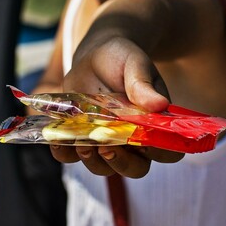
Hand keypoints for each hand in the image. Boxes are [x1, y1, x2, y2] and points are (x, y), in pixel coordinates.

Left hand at [49, 36, 183, 176]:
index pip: (169, 150)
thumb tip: (160, 104)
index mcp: (155, 124)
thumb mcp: (134, 64)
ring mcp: (107, 142)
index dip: (160, 152)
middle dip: (122, 164)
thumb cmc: (122, 59)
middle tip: (108, 147)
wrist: (95, 57)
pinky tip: (56, 140)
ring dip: (94, 161)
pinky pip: (71, 157)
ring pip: (105, 168)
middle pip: (136, 168)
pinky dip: (63, 153)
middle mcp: (134, 140)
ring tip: (82, 143)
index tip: (145, 142)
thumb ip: (143, 84)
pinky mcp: (81, 139)